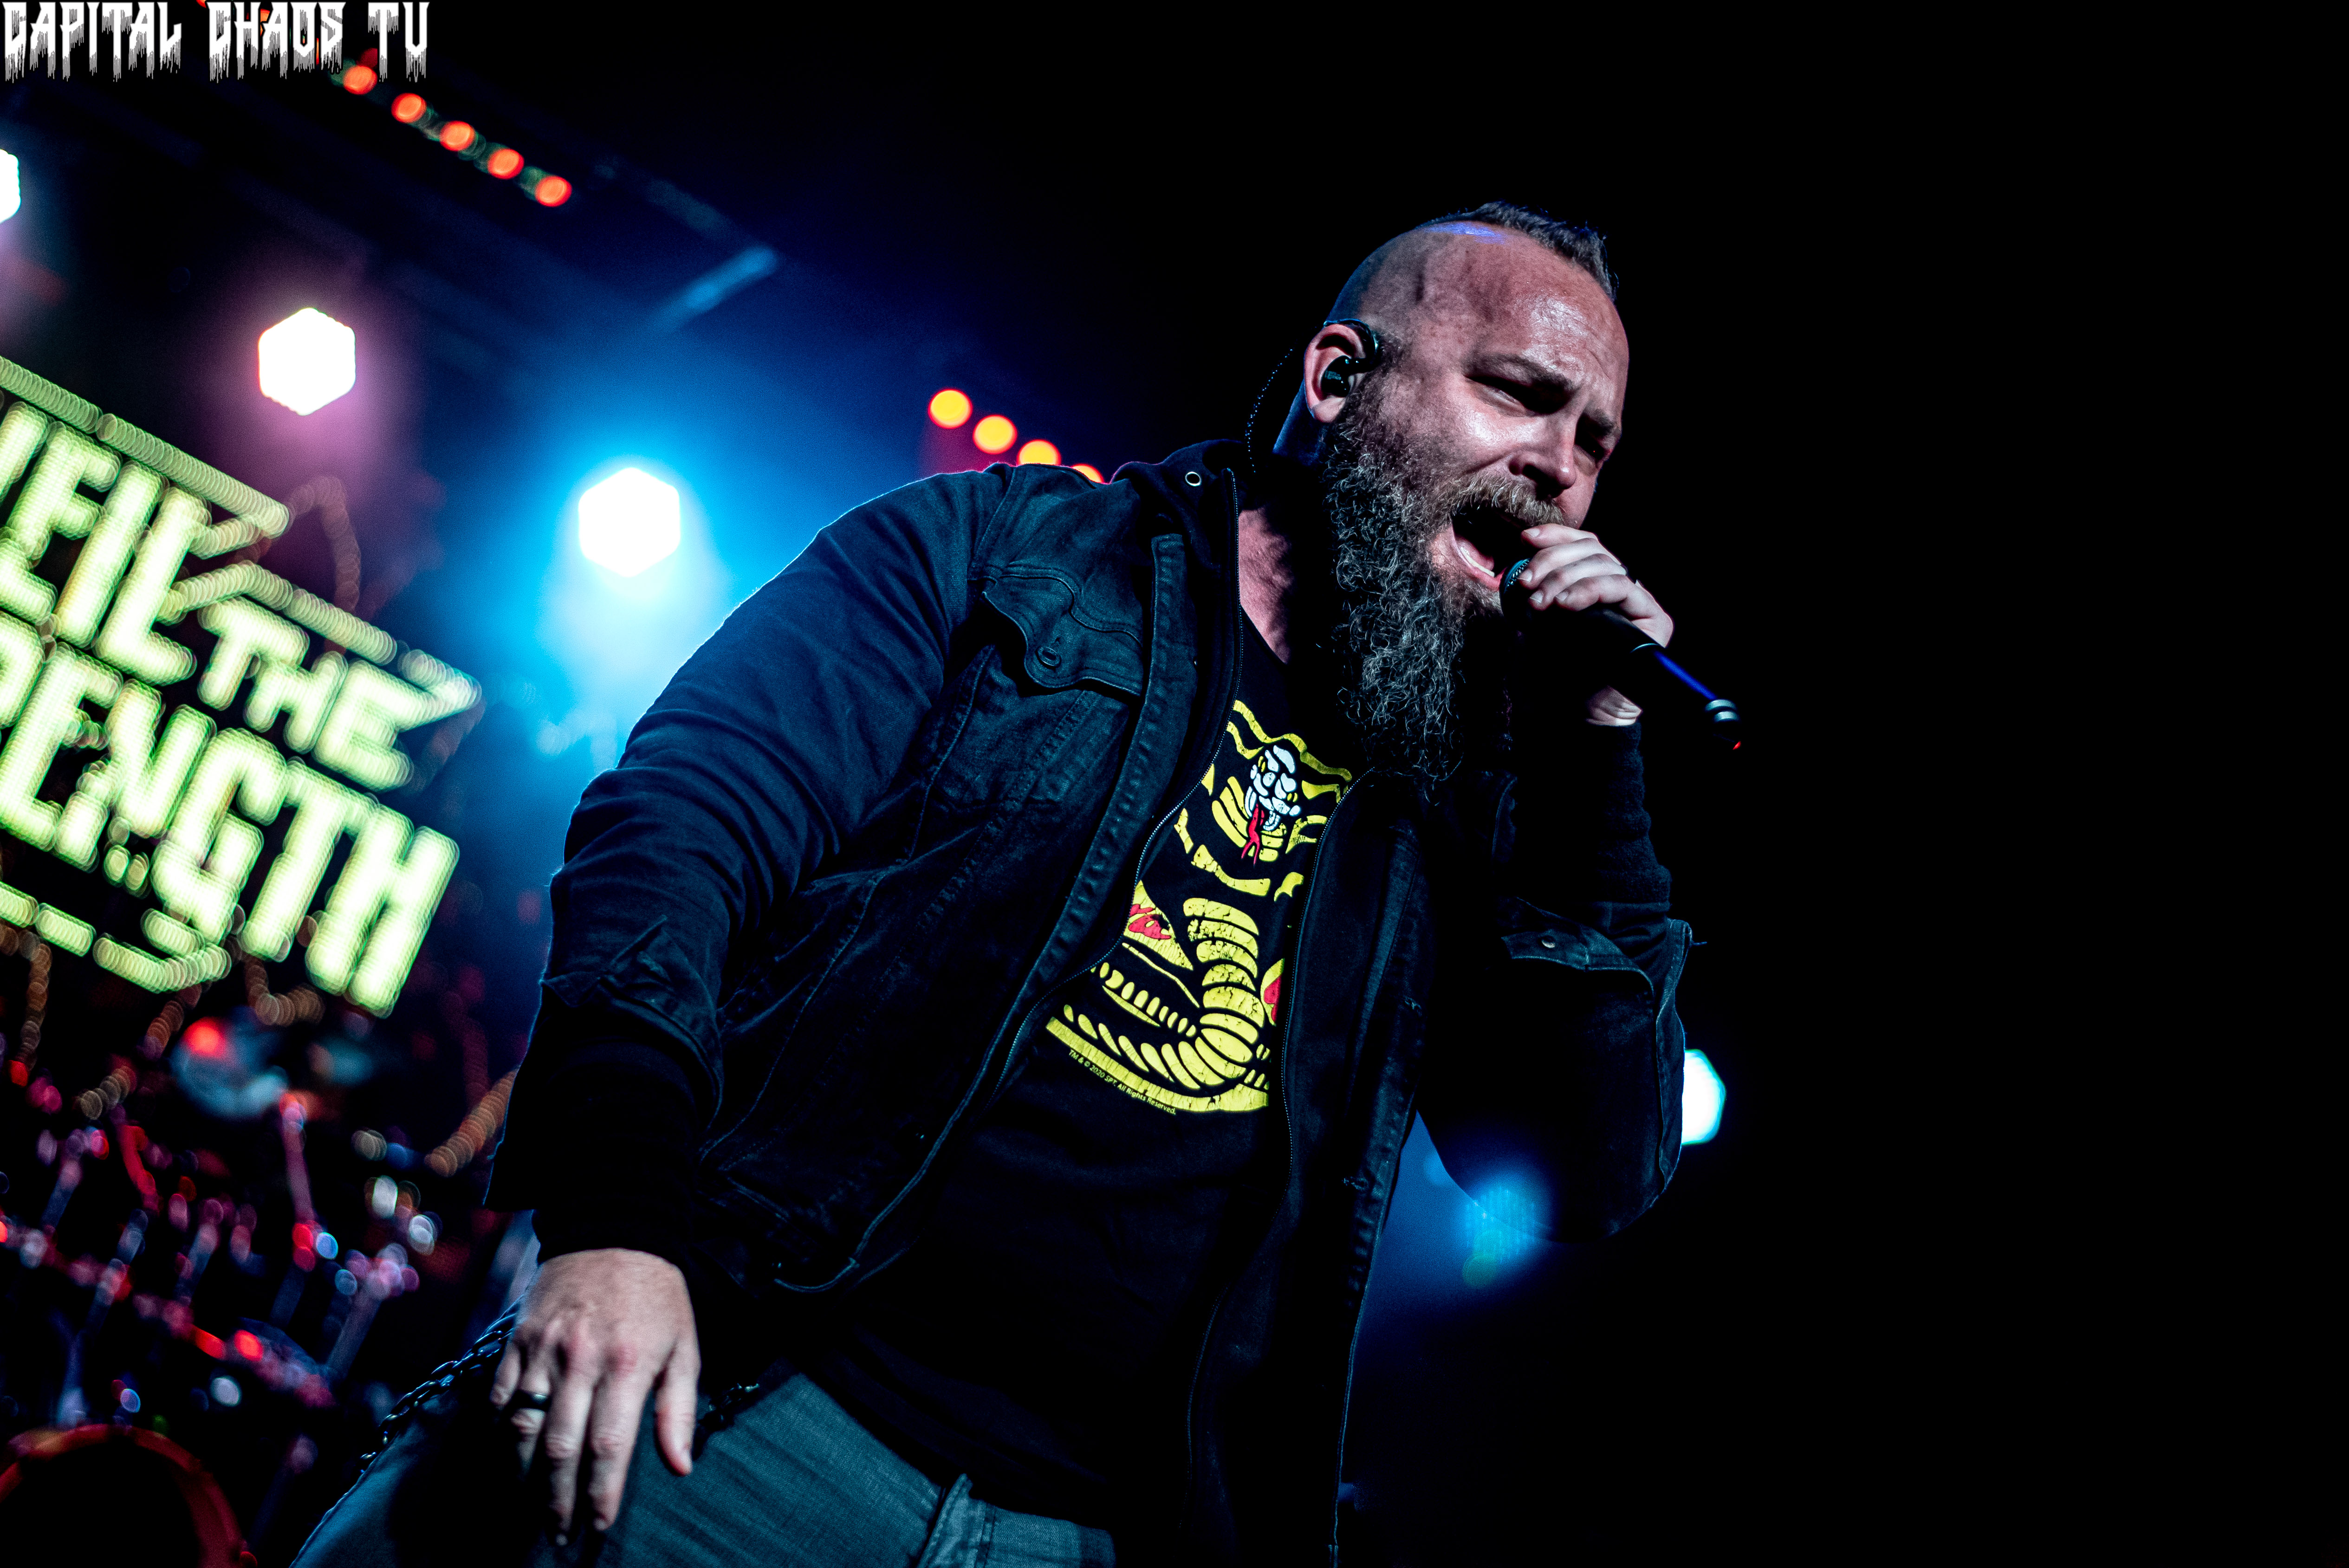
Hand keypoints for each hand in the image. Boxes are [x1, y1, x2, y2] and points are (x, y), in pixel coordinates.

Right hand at [489, 1247, 698, 1541]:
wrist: (614, 1228)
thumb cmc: (657, 1295)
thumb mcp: (685, 1347)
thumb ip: (678, 1411)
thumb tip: (680, 1466)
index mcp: (629, 1365)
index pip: (609, 1447)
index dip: (599, 1494)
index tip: (596, 1526)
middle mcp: (582, 1360)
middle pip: (559, 1448)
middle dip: (557, 1500)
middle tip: (559, 1533)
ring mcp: (544, 1350)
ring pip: (523, 1428)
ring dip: (524, 1477)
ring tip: (533, 1507)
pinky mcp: (518, 1339)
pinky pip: (500, 1397)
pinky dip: (502, 1432)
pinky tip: (510, 1457)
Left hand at [1514, 522, 1674, 725]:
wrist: (1572, 717)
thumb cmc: (1553, 676)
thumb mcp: (1536, 626)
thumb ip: (1539, 592)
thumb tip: (1527, 561)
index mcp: (1595, 587)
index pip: (1584, 545)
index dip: (1557, 536)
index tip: (1526, 539)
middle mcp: (1620, 592)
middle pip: (1593, 550)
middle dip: (1553, 561)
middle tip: (1526, 583)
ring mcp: (1638, 605)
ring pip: (1606, 565)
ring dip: (1565, 577)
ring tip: (1539, 602)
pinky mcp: (1654, 620)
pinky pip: (1623, 589)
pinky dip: (1590, 591)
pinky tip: (1564, 604)